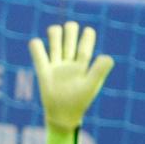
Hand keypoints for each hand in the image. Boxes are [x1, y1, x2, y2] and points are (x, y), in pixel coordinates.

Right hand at [29, 20, 113, 143]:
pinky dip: (36, 48)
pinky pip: (39, 57)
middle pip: (69, 41)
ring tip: (55, 31)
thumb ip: (99, 71)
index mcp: (82, 66)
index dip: (87, 38)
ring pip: (55, 45)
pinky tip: (37, 43)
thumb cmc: (79, 102)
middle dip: (70, 31)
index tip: (89, 30)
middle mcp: (69, 64)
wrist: (62, 116)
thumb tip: (108, 57)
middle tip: (71, 27)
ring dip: (55, 34)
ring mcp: (56, 67)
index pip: (85, 48)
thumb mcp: (91, 85)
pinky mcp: (43, 72)